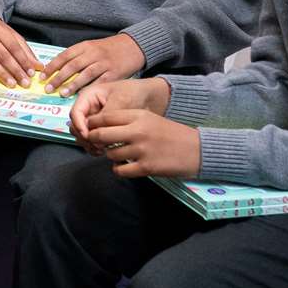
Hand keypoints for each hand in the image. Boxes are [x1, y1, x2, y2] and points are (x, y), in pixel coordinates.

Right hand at [0, 12, 38, 87]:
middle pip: (3, 55)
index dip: (23, 60)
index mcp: (0, 31)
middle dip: (15, 70)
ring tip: (11, 84)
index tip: (31, 72)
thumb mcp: (11, 34)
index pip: (14, 47)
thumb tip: (39, 66)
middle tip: (25, 83)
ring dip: (1, 74)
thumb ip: (25, 50)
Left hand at [42, 34, 145, 97]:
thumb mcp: (91, 47)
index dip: (52, 67)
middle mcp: (93, 53)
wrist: (132, 46)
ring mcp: (104, 63)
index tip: (42, 77)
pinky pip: (101, 81)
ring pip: (85, 74)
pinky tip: (83, 96)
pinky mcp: (115, 73)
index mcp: (84, 46)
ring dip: (73, 85)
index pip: (64, 56)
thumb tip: (56, 70)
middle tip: (48, 88)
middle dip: (58, 78)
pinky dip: (91, 89)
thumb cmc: (108, 49)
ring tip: (62, 94)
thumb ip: (76, 57)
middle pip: (72, 66)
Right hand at [71, 77, 169, 148]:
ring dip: (89, 144)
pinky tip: (104, 151)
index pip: (75, 113)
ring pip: (82, 135)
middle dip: (84, 137)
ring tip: (101, 151)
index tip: (88, 136)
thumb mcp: (120, 101)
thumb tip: (94, 132)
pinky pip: (93, 140)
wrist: (150, 97)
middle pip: (76, 126)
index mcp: (88, 96)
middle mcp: (88, 108)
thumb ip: (106, 116)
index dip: (79, 126)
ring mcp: (94, 119)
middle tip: (97, 146)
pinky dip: (95, 147)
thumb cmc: (134, 92)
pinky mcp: (102, 129)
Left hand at [85, 109, 200, 177]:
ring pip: (110, 154)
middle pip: (101, 135)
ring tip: (119, 155)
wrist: (197, 150)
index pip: (104, 117)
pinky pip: (120, 170)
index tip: (90, 128)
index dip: (92, 123)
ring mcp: (142, 150)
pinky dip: (119, 170)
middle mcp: (138, 131)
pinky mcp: (146, 167)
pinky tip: (125, 167)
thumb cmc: (171, 133)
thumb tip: (99, 125)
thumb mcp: (149, 118)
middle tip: (97, 144)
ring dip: (110, 156)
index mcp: (138, 116)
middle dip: (95, 140)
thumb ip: (127, 120)